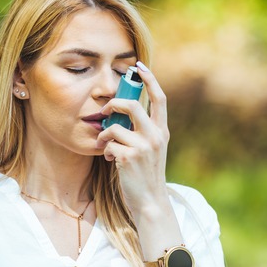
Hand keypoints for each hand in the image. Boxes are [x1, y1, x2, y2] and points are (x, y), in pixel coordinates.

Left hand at [96, 61, 169, 212]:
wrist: (150, 201)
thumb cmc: (145, 174)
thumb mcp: (150, 149)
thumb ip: (141, 131)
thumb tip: (120, 113)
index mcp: (162, 131)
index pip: (159, 98)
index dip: (149, 79)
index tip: (139, 65)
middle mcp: (155, 136)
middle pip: (132, 105)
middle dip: (114, 104)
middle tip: (105, 110)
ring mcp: (143, 147)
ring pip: (115, 126)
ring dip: (105, 135)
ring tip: (105, 144)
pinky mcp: (129, 158)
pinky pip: (109, 145)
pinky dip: (106, 152)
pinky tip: (112, 161)